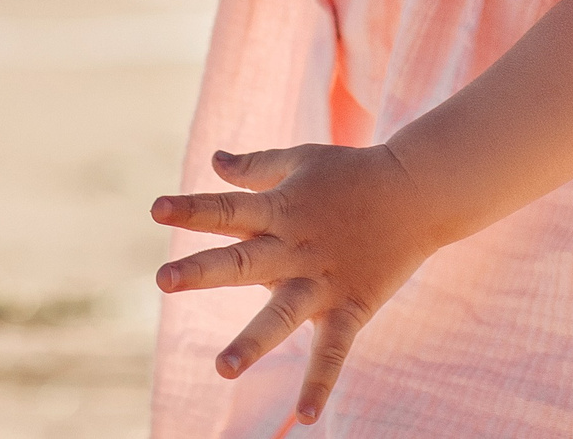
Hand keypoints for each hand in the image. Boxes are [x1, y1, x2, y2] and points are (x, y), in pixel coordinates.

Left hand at [151, 143, 441, 423]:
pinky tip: (308, 417)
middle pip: (242, 260)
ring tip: (222, 369)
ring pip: (282, 314)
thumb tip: (214, 162)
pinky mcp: (350, 306)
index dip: (191, 209)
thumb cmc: (353, 173)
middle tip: (162, 280)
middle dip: (202, 270)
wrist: (416, 191)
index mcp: (280, 209)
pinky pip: (334, 350)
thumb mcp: (301, 160)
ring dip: (253, 340)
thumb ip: (256, 167)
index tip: (155, 210)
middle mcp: (294, 246)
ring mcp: (322, 280)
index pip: (228, 209)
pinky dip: (321, 382)